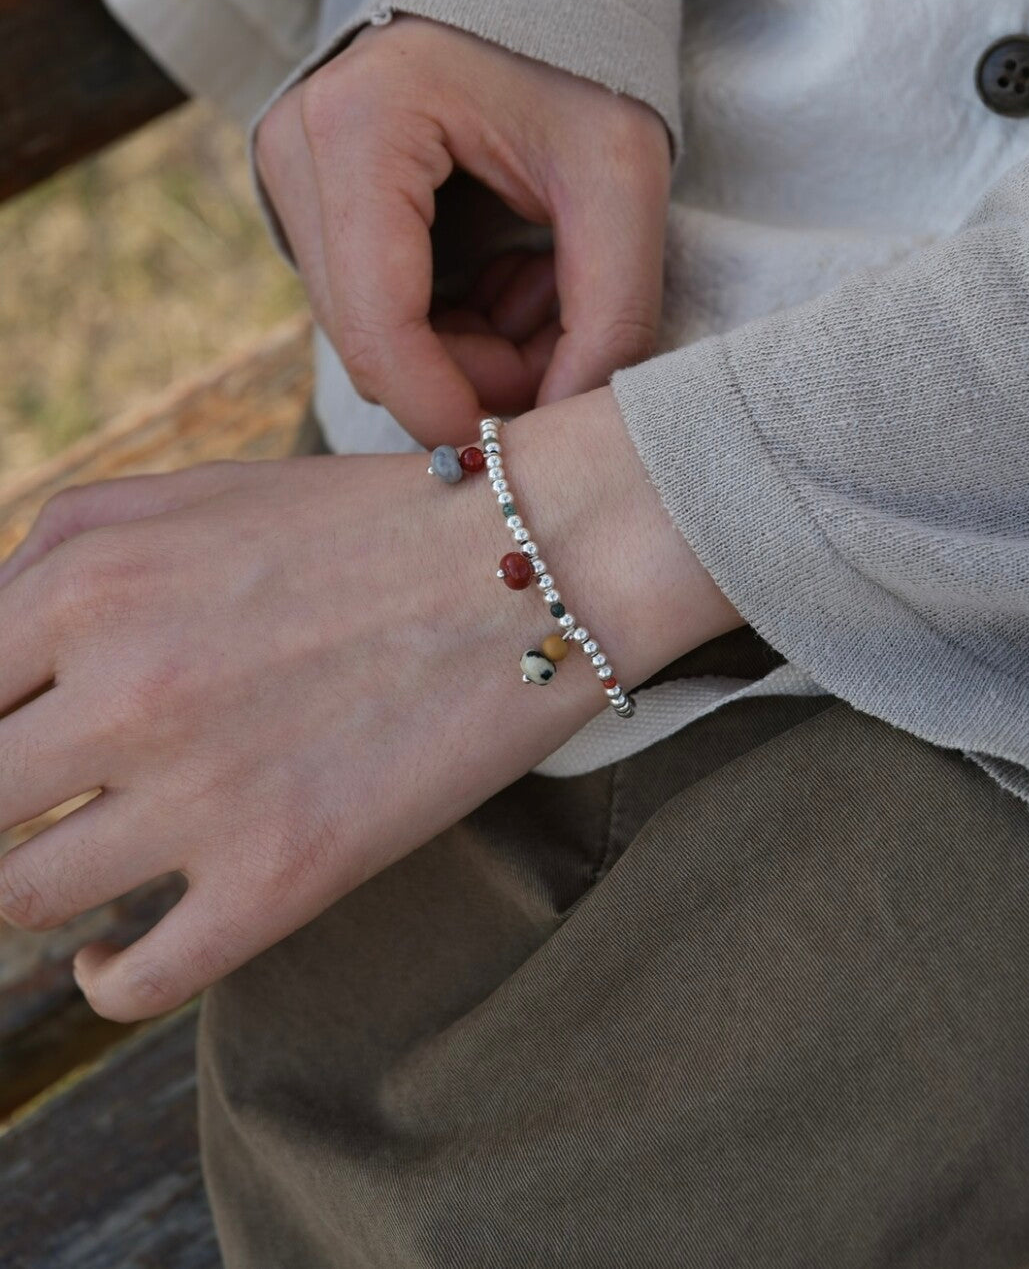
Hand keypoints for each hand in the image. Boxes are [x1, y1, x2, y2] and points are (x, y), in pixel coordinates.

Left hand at [0, 390, 737, 1021]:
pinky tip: (114, 950)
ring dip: (29, 892)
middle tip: (38, 806)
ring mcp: (203, 792)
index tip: (13, 750)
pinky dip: (105, 976)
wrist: (536, 560)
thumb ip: (58, 552)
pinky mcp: (281, 877)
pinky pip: (135, 978)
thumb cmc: (366, 521)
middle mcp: (127, 690)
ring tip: (74, 870)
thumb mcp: (192, 490)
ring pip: (20, 899)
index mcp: (89, 583)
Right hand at [254, 16, 671, 445]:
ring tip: (545, 295)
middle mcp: (298, 149)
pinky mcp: (309, 197)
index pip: (379, 326)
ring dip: (467, 351)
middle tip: (565, 349)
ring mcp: (292, 173)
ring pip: (371, 335)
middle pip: (371, 341)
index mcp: (361, 127)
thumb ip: (608, 316)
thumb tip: (561, 430)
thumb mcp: (623, 181)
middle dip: (473, 376)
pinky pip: (373, 307)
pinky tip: (509, 282)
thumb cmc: (584, 61)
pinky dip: (449, 324)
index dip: (448, 408)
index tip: (520, 448)